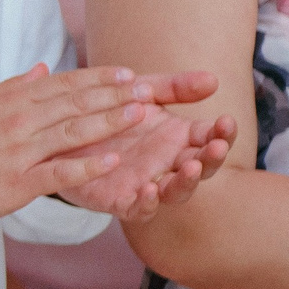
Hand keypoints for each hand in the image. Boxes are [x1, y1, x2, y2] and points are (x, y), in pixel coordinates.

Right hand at [0, 65, 194, 224]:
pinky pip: (59, 173)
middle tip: (148, 90)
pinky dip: (86, 167)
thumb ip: (15, 86)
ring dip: (109, 122)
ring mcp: (20, 151)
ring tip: (140, 115)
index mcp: (13, 100)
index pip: (64, 84)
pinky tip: (111, 162)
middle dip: (115, 95)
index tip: (128, 74)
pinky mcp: (18, 182)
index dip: (98, 78)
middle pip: (75, 103)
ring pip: (72, 133)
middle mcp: (19, 120)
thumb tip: (42, 69)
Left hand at [58, 101, 236, 221]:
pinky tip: (150, 190)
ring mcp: (146, 183)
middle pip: (201, 167)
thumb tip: (213, 79)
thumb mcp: (141, 92)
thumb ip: (174, 87)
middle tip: (216, 146)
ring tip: (192, 166)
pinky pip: (138, 208)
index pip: (210, 137)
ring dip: (188, 181)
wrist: (61, 134)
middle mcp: (167, 163)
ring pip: (176, 191)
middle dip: (213, 158)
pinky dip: (147, 203)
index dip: (222, 132)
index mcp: (178, 137)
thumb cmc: (108, 112)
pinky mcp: (118, 200)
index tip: (227, 120)